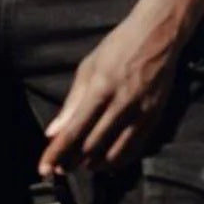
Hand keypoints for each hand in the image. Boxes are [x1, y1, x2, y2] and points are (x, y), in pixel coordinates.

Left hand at [38, 14, 177, 176]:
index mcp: (100, 88)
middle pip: (91, 147)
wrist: (158, 34)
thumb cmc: (118, 46)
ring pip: (114, 154)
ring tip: (83, 164)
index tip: (45, 169)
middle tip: (62, 167)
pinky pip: (134, 150)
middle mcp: (120, 104)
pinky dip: (118, 160)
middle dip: (72, 162)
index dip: (57, 153)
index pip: (73, 131)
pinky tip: (107, 160)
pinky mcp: (154, 118)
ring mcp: (140, 113)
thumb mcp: (89, 67)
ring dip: (95, 164)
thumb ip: (72, 102)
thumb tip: (53, 131)